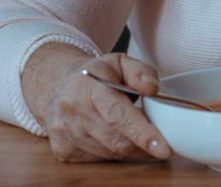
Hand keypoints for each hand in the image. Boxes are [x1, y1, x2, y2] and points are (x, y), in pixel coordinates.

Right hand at [34, 51, 170, 162]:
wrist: (58, 85)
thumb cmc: (96, 74)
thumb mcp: (121, 61)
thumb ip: (141, 71)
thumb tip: (152, 89)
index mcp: (88, 88)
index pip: (117, 115)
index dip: (141, 133)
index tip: (162, 148)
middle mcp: (72, 112)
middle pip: (116, 139)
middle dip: (143, 144)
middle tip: (161, 139)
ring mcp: (64, 133)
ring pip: (109, 152)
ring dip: (130, 147)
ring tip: (138, 132)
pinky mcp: (63, 150)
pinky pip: (99, 159)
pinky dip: (115, 152)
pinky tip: (117, 136)